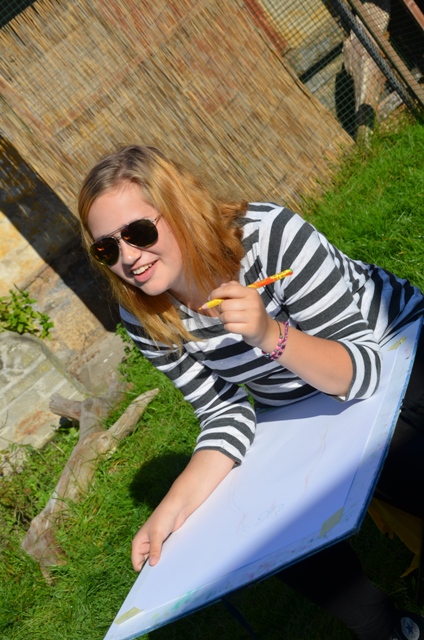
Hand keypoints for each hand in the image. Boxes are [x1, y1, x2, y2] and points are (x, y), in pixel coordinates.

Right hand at [131, 450, 234, 570]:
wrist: (177, 507)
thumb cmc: (164, 517)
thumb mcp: (157, 534)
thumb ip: (155, 549)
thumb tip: (152, 565)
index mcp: (138, 543)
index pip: (137, 563)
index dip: (143, 571)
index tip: (152, 579)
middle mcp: (145, 545)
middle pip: (146, 563)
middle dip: (153, 569)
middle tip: (162, 578)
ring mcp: (155, 545)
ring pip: (156, 560)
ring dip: (161, 563)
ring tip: (169, 571)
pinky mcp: (165, 543)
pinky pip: (164, 555)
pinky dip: (167, 558)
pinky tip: (173, 563)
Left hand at [208, 281, 275, 349]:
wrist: (265, 330)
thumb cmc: (251, 312)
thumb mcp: (245, 297)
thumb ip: (232, 289)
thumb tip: (219, 287)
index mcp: (251, 293)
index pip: (229, 289)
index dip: (216, 293)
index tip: (210, 298)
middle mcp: (253, 303)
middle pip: (225, 305)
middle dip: (220, 309)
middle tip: (224, 312)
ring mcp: (253, 317)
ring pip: (225, 316)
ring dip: (223, 319)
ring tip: (229, 320)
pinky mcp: (250, 329)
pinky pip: (229, 327)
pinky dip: (227, 327)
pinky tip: (233, 326)